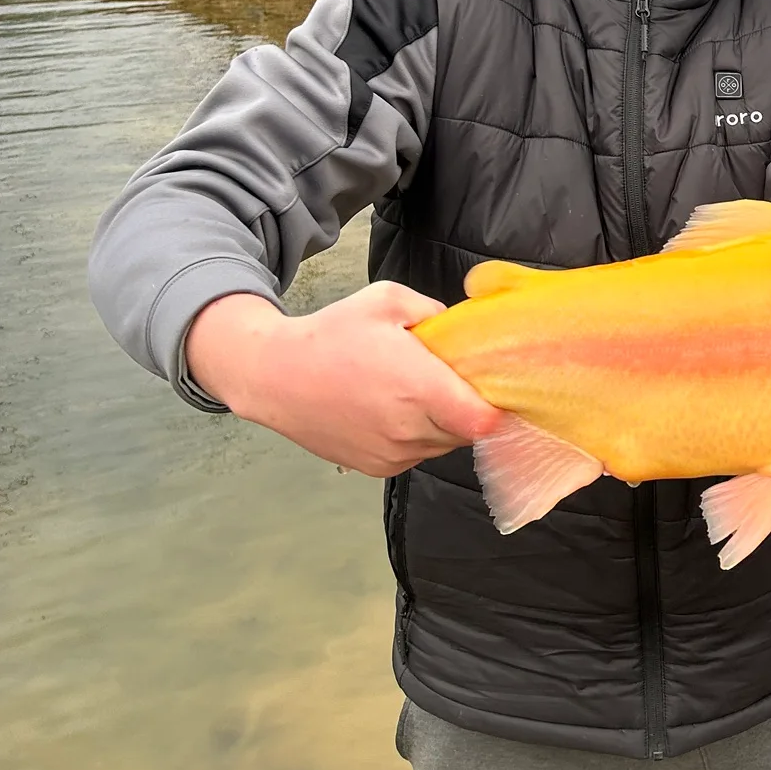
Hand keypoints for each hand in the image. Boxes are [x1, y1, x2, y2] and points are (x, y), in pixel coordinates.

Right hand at [185, 283, 502, 476]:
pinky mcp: (377, 469)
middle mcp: (409, 429)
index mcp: (420, 389)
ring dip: (444, 424)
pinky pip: (418, 455)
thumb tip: (464, 329)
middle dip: (469, 408)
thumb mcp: (389, 300)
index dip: (497, 406)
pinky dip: (418, 437)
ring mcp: (393, 454)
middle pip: (467, 432)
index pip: (485, 421)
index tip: (495, 387)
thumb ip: (436, 312)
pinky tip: (398, 409)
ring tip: (421, 392)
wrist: (273, 376)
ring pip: (443, 445)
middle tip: (456, 381)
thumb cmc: (332, 334)